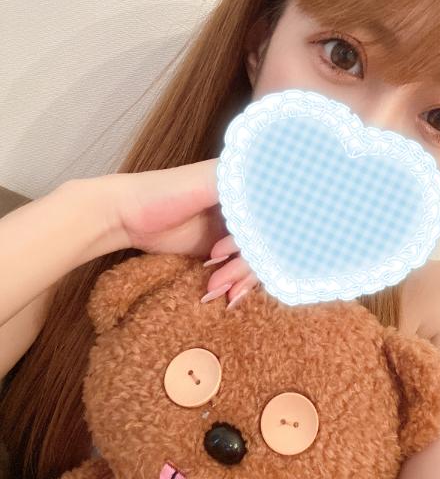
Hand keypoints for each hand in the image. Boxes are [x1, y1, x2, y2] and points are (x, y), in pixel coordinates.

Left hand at [106, 159, 258, 304]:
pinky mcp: (221, 253)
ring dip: (238, 280)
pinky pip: (240, 271)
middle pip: (265, 244)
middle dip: (244, 267)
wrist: (125, 216)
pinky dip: (235, 285)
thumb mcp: (203, 183)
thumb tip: (275, 194)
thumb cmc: (162, 192)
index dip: (255, 240)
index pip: (272, 219)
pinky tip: (225, 296)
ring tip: (213, 291)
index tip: (223, 250)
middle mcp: (245, 210)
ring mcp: (234, 232)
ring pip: (254, 262)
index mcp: (246, 187)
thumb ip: (239, 188)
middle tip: (218, 280)